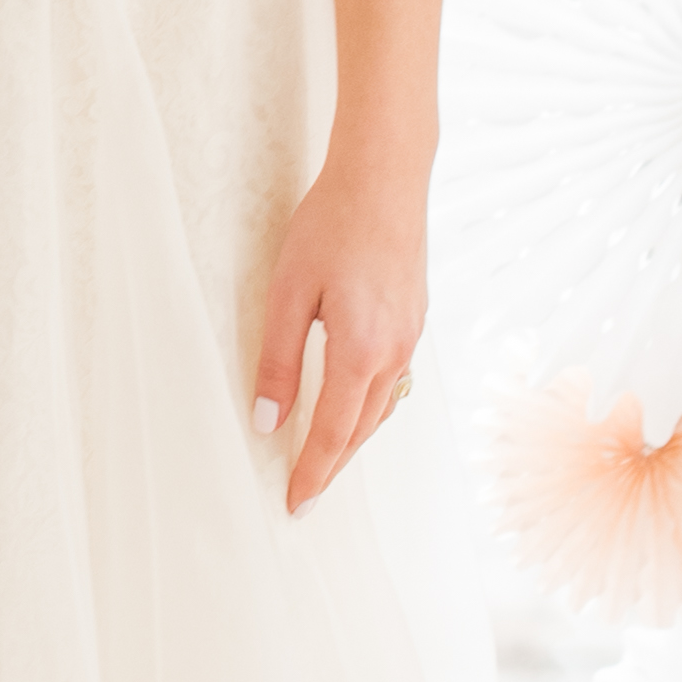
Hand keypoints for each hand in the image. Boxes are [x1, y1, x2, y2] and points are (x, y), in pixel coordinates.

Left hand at [249, 162, 426, 516]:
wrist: (386, 177)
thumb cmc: (331, 225)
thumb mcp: (288, 292)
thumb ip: (278, 361)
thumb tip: (266, 421)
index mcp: (361, 350)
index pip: (331, 432)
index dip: (311, 473)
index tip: (294, 504)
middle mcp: (395, 352)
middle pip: (361, 431)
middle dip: (332, 468)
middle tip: (305, 498)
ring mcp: (411, 337)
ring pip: (382, 409)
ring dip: (352, 440)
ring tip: (324, 462)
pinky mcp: (415, 320)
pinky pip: (393, 383)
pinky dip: (370, 409)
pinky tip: (352, 408)